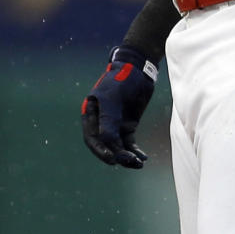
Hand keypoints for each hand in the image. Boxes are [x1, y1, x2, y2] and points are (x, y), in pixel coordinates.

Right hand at [81, 48, 156, 169]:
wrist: (139, 69)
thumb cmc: (121, 79)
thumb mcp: (113, 98)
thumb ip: (109, 120)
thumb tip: (108, 143)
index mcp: (91, 114)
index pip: (92, 138)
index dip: (101, 151)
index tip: (112, 160)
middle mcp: (101, 122)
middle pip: (106, 145)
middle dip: (117, 155)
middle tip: (130, 161)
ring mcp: (114, 124)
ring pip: (118, 146)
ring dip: (127, 156)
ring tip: (139, 163)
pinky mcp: (128, 125)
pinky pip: (129, 143)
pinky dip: (135, 151)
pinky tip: (143, 158)